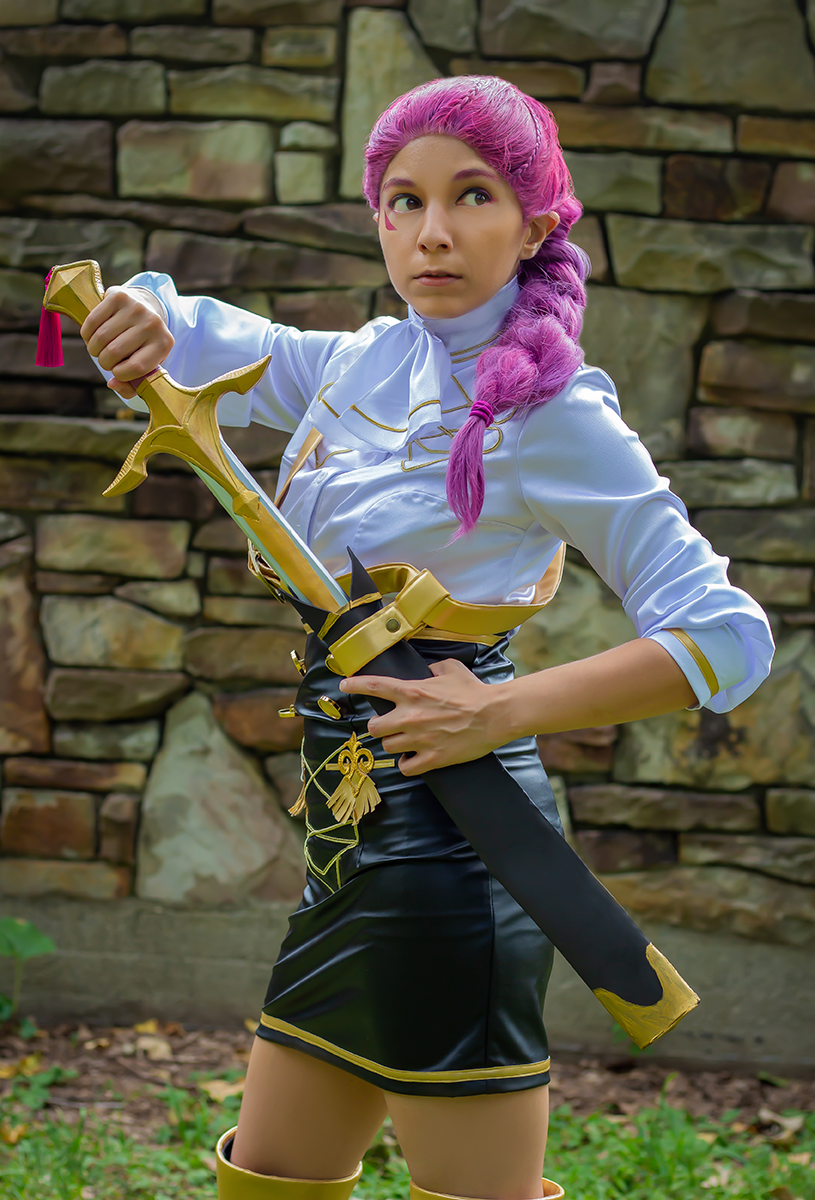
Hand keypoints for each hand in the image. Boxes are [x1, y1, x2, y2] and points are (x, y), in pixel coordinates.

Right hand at [80, 286, 173, 398]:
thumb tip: (112, 384)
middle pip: (114, 353)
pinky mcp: (118, 296)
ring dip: (94, 349)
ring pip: (100, 338)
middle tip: (106, 359)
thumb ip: (131, 384)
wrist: (145, 307)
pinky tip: (92, 336)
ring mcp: (136, 308)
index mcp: (164, 344)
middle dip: (104, 362)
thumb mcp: (144, 365)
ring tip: (99, 348)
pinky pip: (92, 322)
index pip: (135, 368)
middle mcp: (153, 323)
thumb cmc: (142, 343)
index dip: (120, 374)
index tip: (117, 371)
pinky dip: (87, 334)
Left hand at [340, 658, 505, 775]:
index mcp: (412, 692)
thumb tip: (427, 670)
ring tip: (406, 742)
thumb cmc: (474, 691)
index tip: (344, 684)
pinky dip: (407, 764)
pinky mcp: (432, 758)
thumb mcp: (451, 669)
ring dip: (395, 744)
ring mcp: (419, 739)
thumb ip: (433, 668)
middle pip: (374, 727)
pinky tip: (413, 759)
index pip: (374, 686)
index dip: (355, 685)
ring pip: (388, 747)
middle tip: (389, 726)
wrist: (494, 715)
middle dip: (379, 727)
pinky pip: (406, 767)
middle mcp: (410, 716)